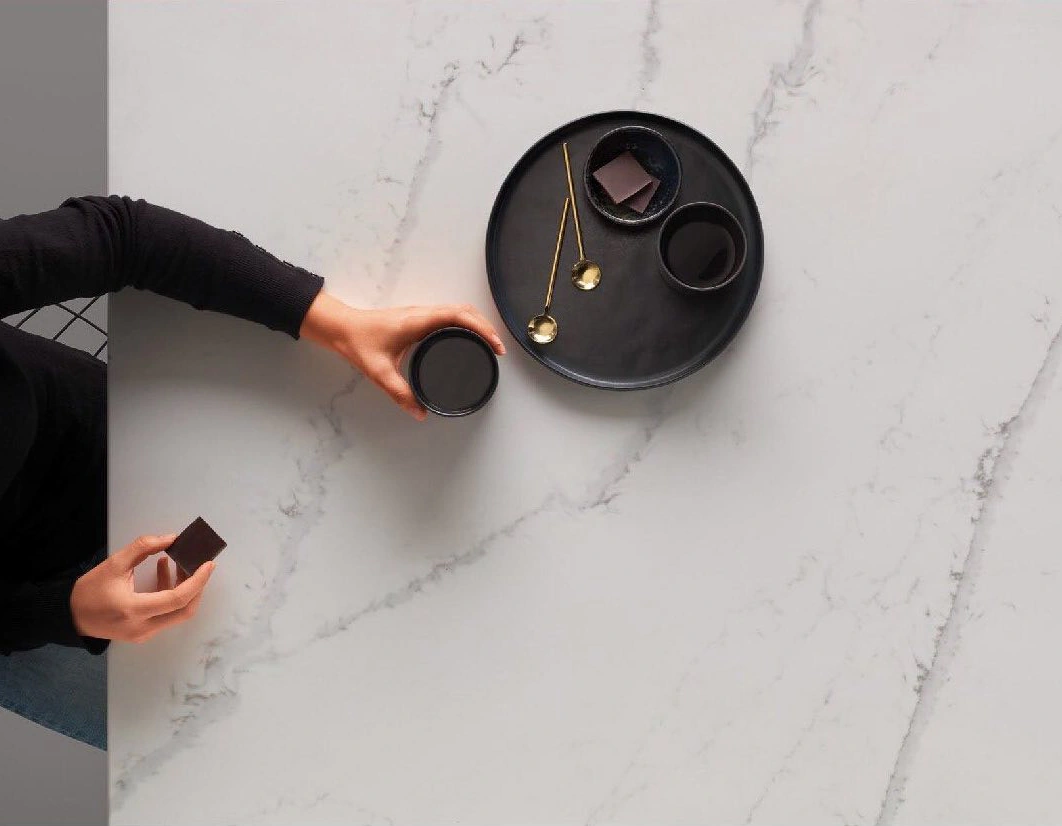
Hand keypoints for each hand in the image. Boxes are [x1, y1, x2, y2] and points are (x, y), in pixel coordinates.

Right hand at [70, 535, 214, 643]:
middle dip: (197, 587)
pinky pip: (166, 614)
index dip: (197, 582)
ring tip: (179, 563)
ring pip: (176, 613)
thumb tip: (171, 538)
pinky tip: (165, 571)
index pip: (177, 599)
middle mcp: (142, 627)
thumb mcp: (114, 564)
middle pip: (184, 611)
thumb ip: (143, 548)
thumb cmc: (90, 590)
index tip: (209, 564)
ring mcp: (144, 633)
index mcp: (133, 610)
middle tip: (200, 565)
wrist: (71, 616)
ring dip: (183, 588)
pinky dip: (171, 594)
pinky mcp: (143, 633)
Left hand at [300, 292, 505, 419]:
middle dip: (486, 327)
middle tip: (498, 348)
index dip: (481, 328)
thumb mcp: (379, 372)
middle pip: (464, 311)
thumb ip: (400, 394)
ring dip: (477, 323)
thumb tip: (419, 412)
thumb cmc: (358, 342)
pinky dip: (465, 323)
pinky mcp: (418, 319)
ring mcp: (420, 314)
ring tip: (489, 343)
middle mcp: (422, 314)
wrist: (341, 327)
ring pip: (458, 311)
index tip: (495, 345)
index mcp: (418, 321)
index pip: (459, 316)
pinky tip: (467, 337)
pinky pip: (448, 315)